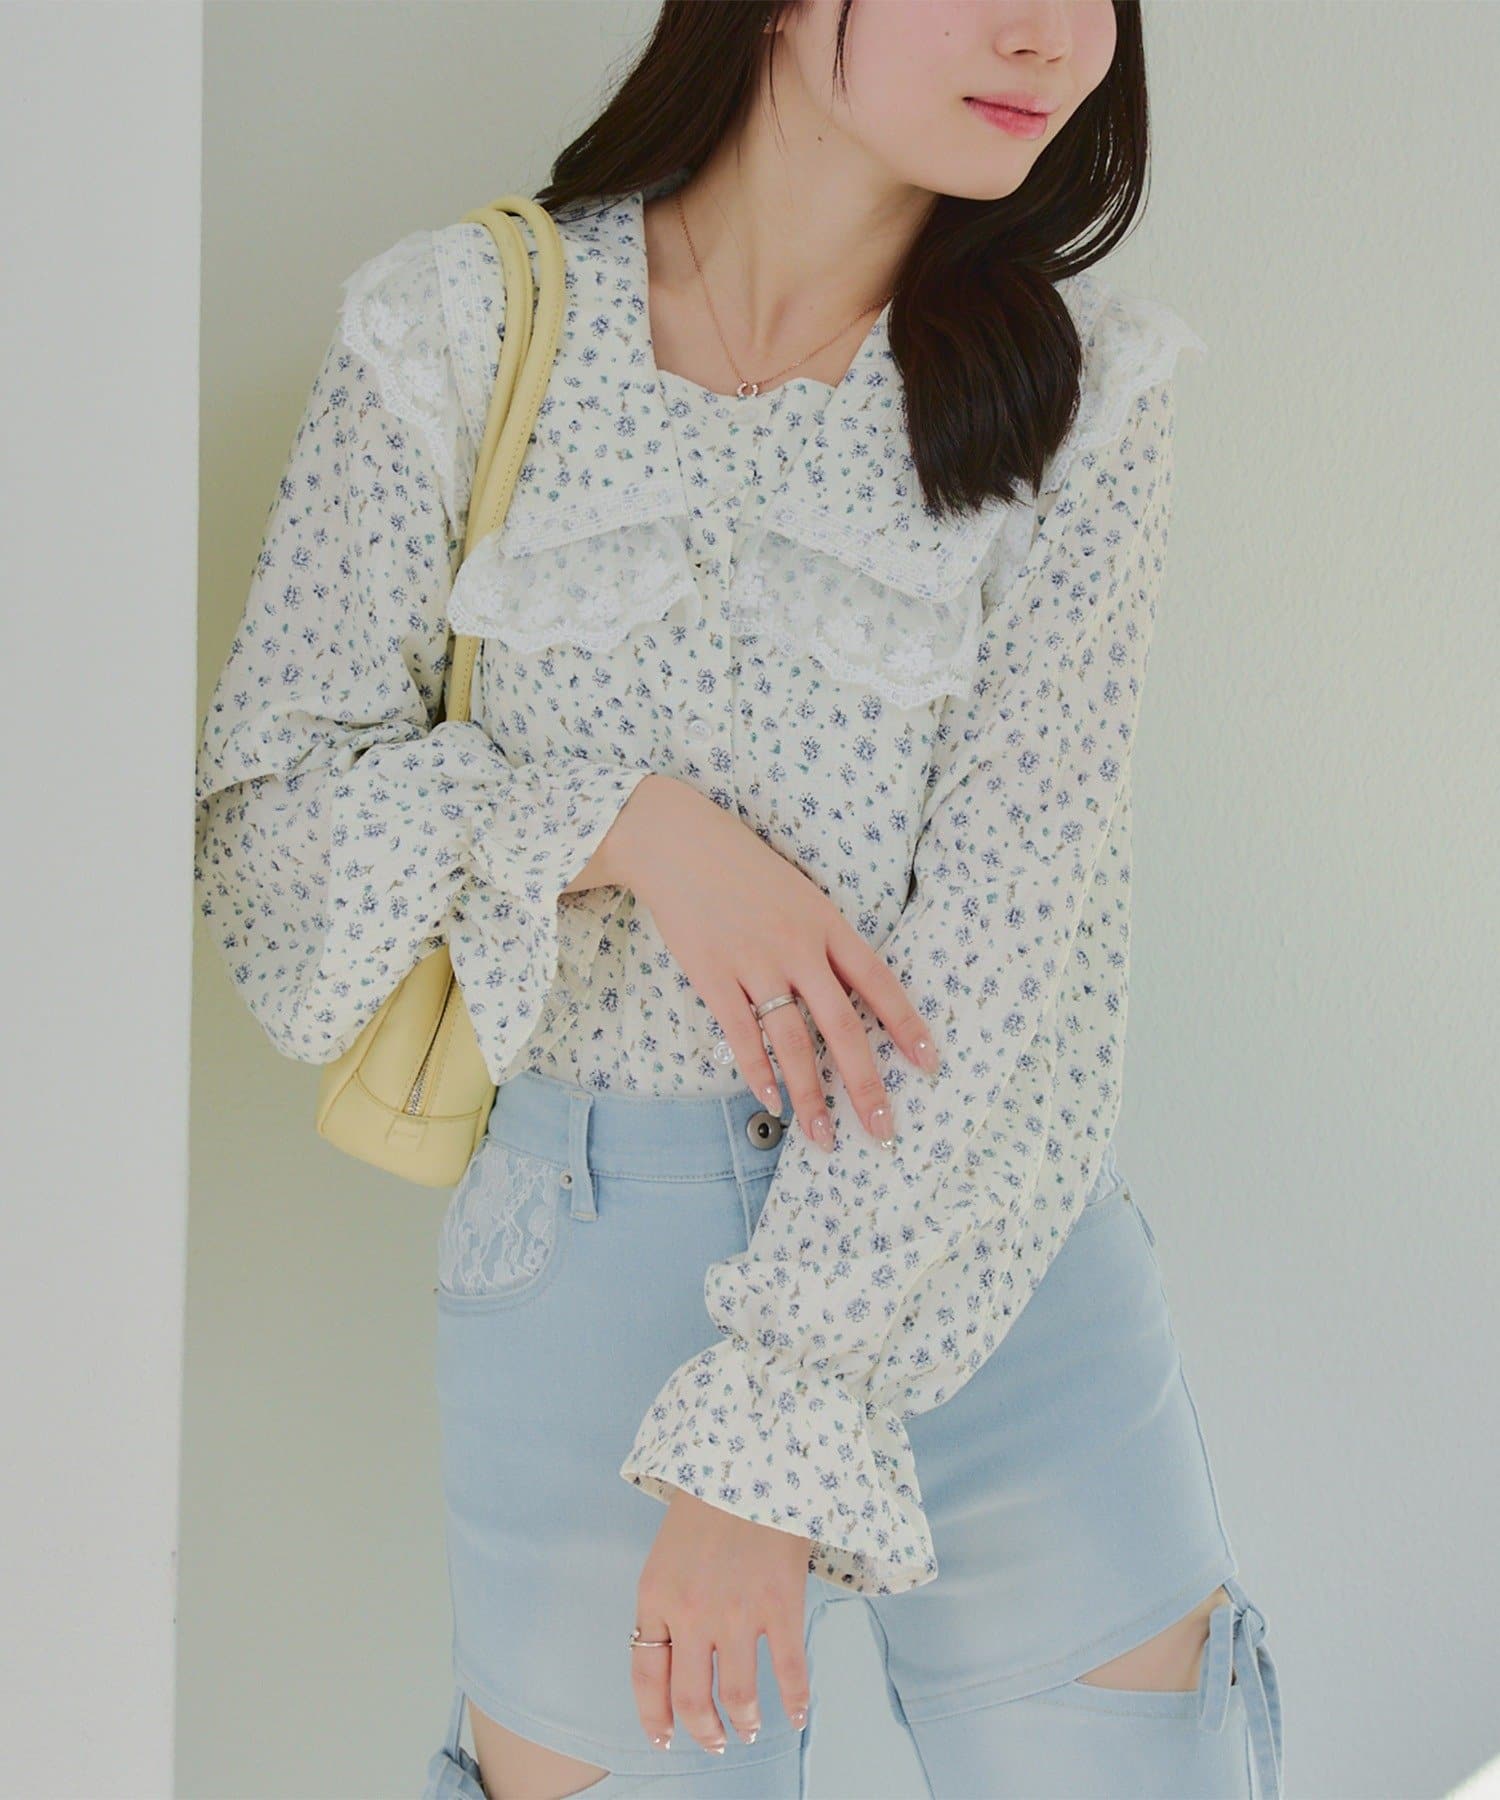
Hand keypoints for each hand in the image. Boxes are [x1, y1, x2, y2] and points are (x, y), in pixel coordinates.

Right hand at [586, 774, 942, 1150]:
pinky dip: (757, 1072)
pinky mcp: (712, 975)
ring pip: (791, 1041)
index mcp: (826, 923)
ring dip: (810, 1095)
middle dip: (864, 1083)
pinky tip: (771, 1102)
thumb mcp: (800, 894)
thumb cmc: (743, 869)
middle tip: (882, 1128)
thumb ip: (826, 941)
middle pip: (841, 1026)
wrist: (679, 843)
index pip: (878, 982)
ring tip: (823, 1136)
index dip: (906, 1026)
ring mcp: (753, 962)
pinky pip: (741, 1034)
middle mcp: (796, 946)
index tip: (928, 1065)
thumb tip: (852, 995)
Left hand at [631, 1489, 811, 1752]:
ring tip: (751, 1729)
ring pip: (738, 1696)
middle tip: (716, 1742)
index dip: (656, 1718)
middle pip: (691, 1698)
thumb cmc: (706, 1501)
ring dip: (745, 1723)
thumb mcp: (666, 1554)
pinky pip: (788, 1670)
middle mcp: (691, 1614)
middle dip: (704, 1732)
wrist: (750, 1458)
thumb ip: (666, 1603)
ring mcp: (737, 1613)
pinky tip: (797, 1714)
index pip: (645, 1677)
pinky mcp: (780, 1604)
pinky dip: (794, 1701)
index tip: (666, 1739)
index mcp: (655, 1597)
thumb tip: (676, 1656)